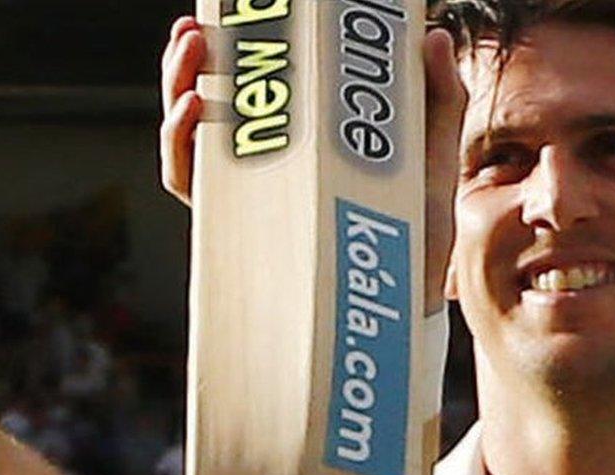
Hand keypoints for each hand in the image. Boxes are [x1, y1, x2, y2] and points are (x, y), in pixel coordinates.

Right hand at [157, 19, 465, 313]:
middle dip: (193, 60)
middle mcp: (271, 166)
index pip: (258, 87)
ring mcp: (251, 197)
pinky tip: (194, 111)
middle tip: (197, 27)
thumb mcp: (432, 163)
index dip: (234, 48)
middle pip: (213, 101)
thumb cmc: (416, 238)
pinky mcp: (238, 229)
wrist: (405, 305)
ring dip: (177, 86)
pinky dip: (183, 146)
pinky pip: (193, 184)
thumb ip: (437, 101)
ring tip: (190, 50)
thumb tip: (431, 36)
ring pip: (192, 134)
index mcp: (308, 142)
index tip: (233, 12)